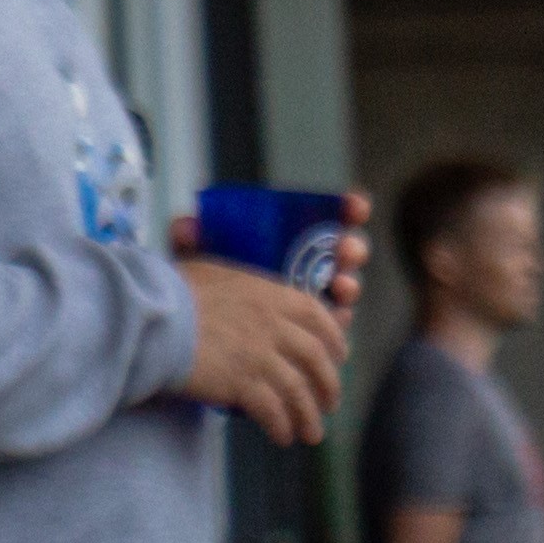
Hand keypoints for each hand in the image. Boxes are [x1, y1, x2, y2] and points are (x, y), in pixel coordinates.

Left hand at [167, 196, 371, 316]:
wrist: (199, 335)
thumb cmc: (205, 288)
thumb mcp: (196, 262)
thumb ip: (190, 243)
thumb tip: (187, 226)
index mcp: (292, 237)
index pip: (329, 217)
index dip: (350, 209)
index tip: (356, 206)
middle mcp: (312, 266)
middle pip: (345, 253)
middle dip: (354, 249)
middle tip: (346, 250)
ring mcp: (316, 301)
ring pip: (345, 290)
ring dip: (350, 286)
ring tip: (341, 288)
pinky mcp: (314, 335)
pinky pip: (334, 328)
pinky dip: (338, 322)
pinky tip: (335, 318)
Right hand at [180, 257, 350, 443]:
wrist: (150, 317)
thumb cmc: (172, 291)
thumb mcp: (215, 274)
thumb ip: (242, 288)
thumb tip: (245, 295)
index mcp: (270, 295)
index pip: (317, 316)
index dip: (333, 339)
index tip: (339, 356)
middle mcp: (273, 325)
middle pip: (316, 358)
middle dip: (329, 384)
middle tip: (330, 403)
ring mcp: (260, 355)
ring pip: (299, 390)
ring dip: (309, 415)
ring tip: (312, 433)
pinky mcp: (242, 383)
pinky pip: (273, 411)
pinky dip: (282, 426)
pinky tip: (282, 437)